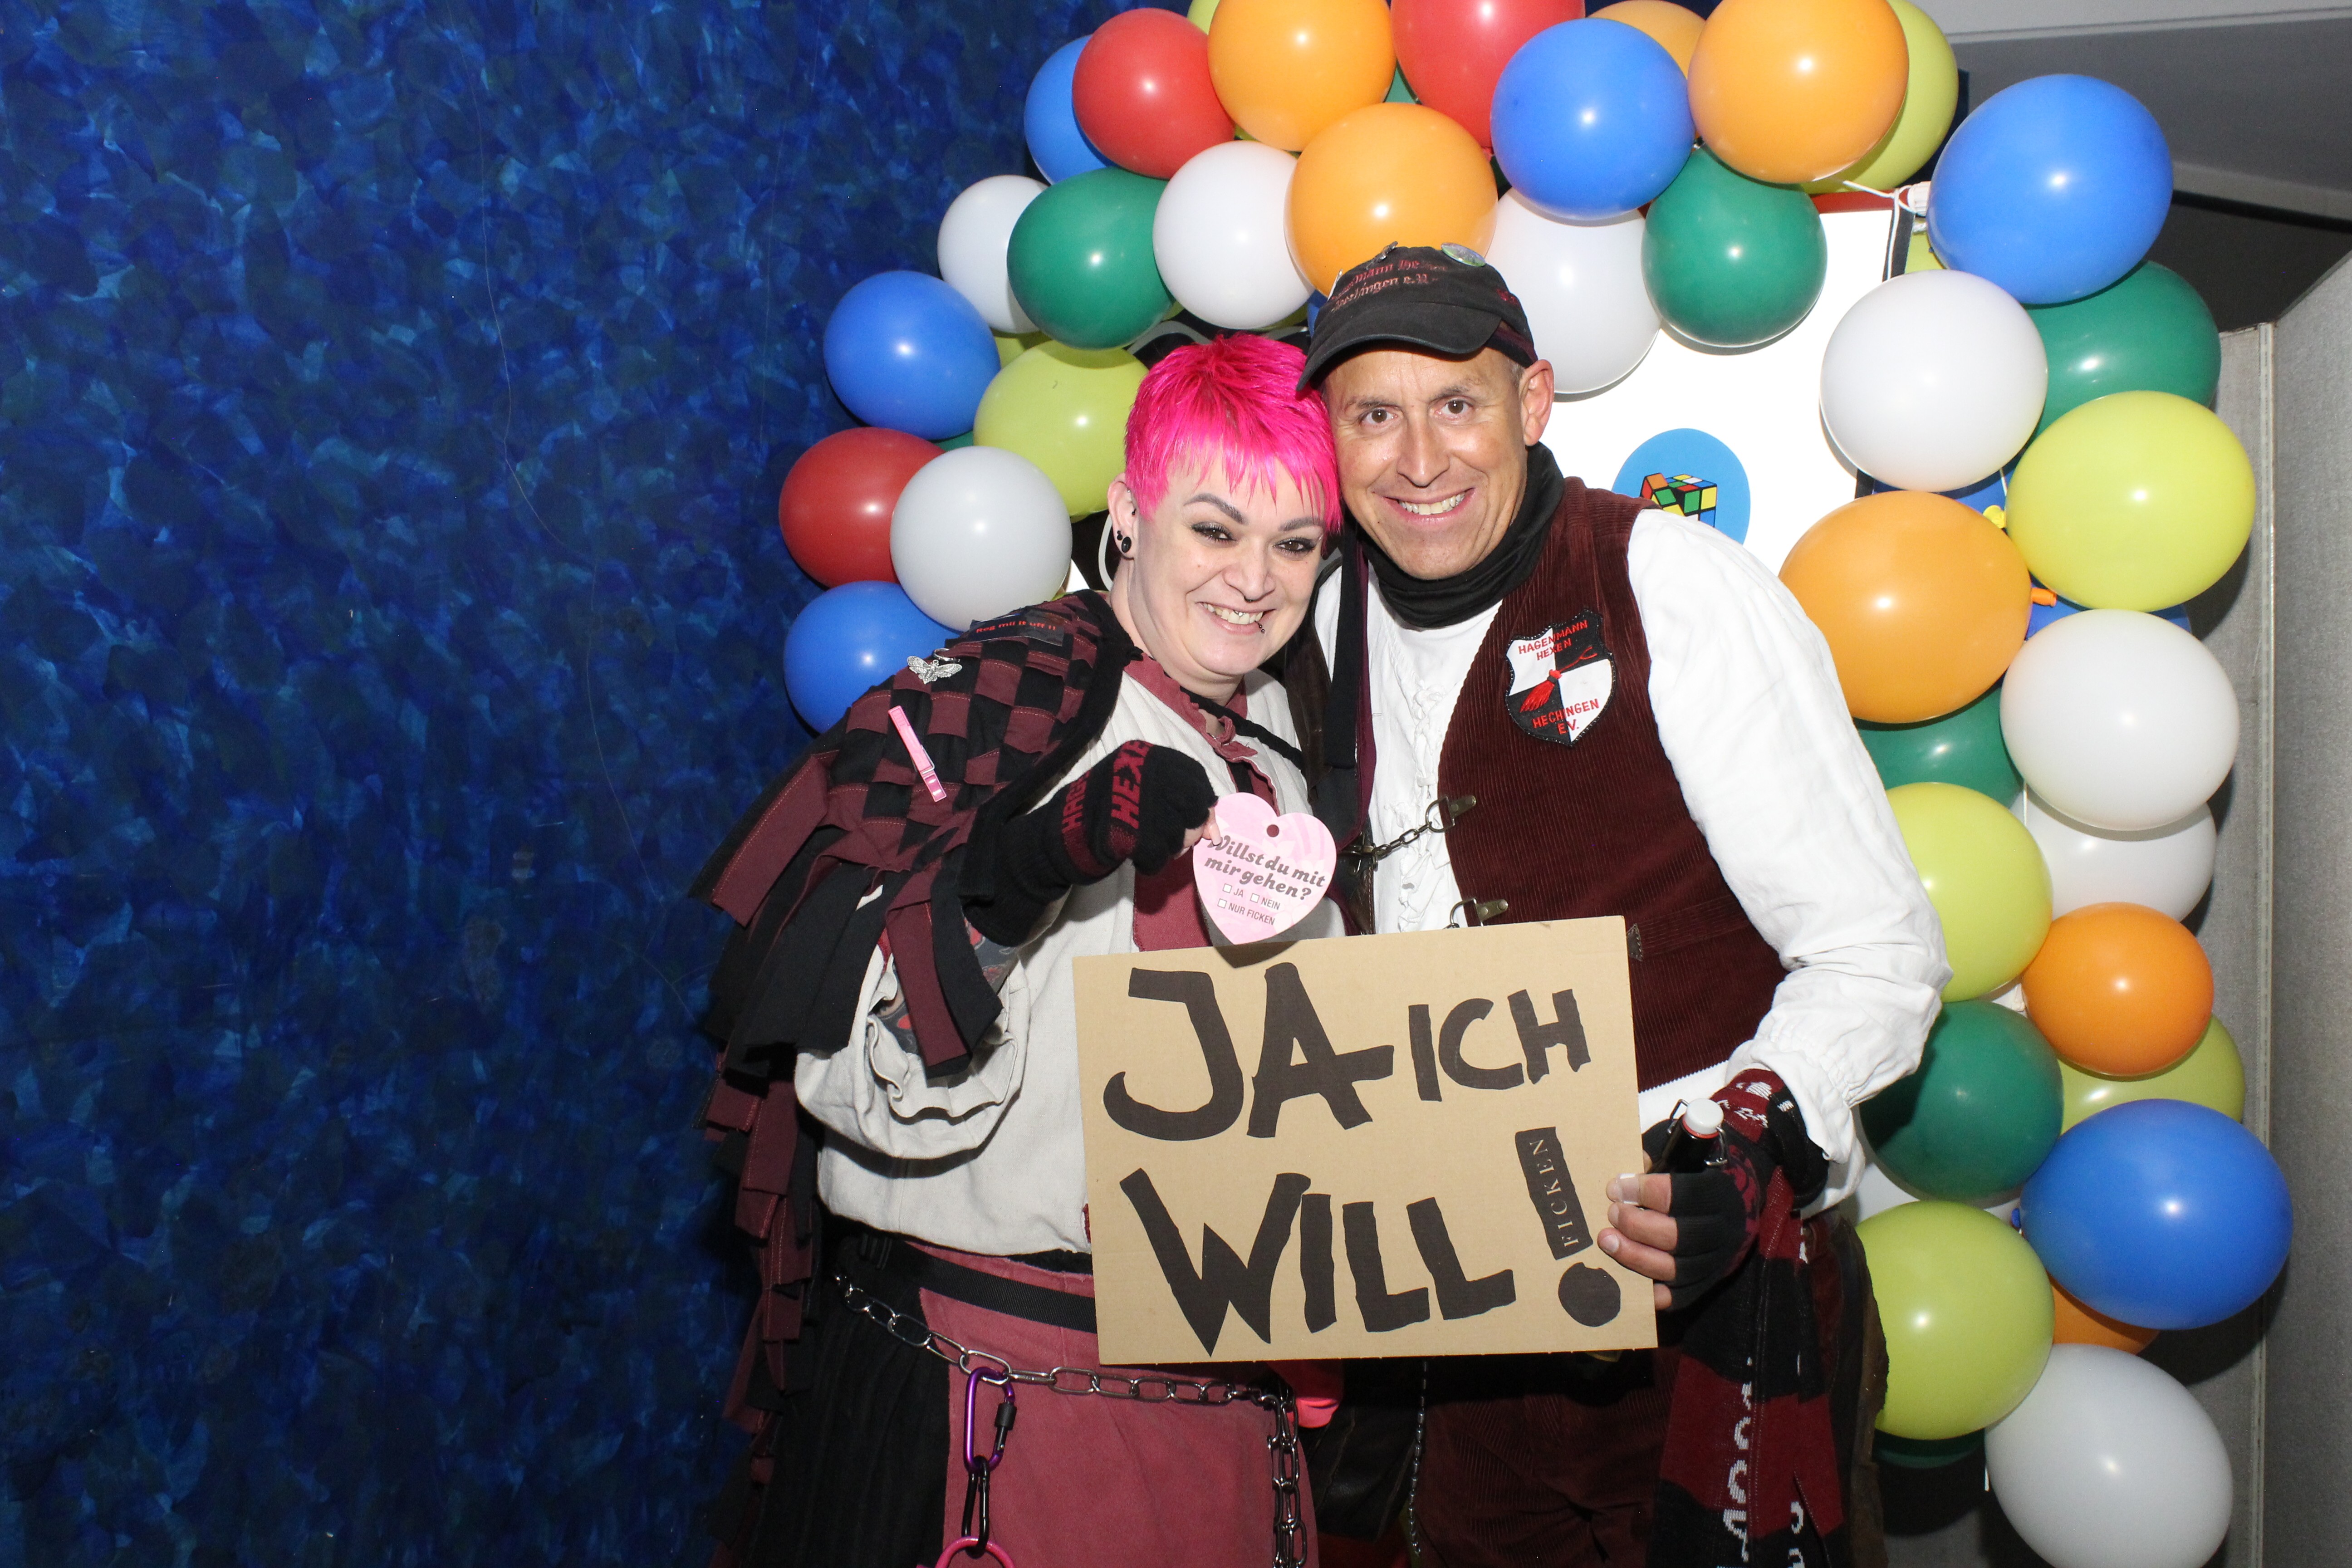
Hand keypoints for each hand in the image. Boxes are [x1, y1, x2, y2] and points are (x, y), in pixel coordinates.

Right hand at [964, 741, 1218, 943]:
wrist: (1059, 831)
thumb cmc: (1105, 811)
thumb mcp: (1141, 792)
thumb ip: (1178, 802)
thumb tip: (1216, 831)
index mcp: (1145, 755)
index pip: (1194, 775)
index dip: (1205, 804)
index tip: (1208, 826)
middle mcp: (1142, 771)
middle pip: (1192, 806)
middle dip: (1190, 831)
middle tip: (1174, 842)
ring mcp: (1134, 800)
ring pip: (1179, 834)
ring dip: (1169, 850)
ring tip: (1146, 847)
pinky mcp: (1127, 830)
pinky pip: (1159, 855)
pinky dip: (1152, 864)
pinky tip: (1137, 859)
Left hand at [1599, 1166, 1751, 1313]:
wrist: (1731, 1215)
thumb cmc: (1693, 1184)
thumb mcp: (1680, 1165)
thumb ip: (1652, 1166)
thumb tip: (1621, 1181)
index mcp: (1719, 1194)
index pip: (1683, 1195)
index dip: (1645, 1192)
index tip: (1615, 1188)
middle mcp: (1723, 1232)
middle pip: (1677, 1235)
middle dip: (1636, 1225)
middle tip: (1611, 1213)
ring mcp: (1715, 1263)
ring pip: (1673, 1268)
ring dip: (1634, 1255)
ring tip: (1607, 1240)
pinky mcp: (1703, 1286)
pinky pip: (1675, 1296)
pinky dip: (1648, 1290)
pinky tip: (1624, 1276)